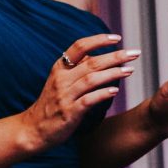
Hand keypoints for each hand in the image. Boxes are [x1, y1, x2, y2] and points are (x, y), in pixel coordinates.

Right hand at [20, 34, 135, 148]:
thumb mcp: (59, 81)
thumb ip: (75, 68)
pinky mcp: (69, 112)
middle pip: (91, 62)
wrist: (32, 129)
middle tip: (134, 53)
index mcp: (59, 68)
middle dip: (115, 56)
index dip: (98, 40)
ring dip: (113, 73)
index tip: (117, 37)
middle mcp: (61, 79)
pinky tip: (115, 91)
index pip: (79, 46)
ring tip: (130, 70)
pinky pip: (88, 100)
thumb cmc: (50, 104)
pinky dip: (102, 94)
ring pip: (91, 79)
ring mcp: (64, 96)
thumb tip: (95, 55)